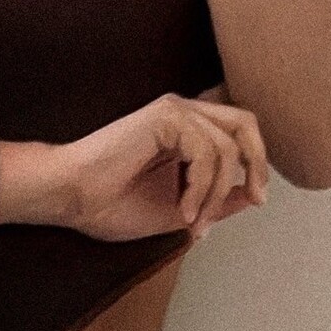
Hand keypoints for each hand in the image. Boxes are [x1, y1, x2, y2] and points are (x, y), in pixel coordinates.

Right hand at [57, 91, 269, 244]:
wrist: (73, 200)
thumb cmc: (112, 205)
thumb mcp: (180, 209)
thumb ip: (216, 200)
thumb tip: (251, 196)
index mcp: (187, 130)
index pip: (239, 131)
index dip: (256, 161)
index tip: (256, 200)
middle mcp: (183, 113)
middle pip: (245, 122)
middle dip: (257, 163)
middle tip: (256, 199)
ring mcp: (174, 111)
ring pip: (226, 147)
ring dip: (217, 193)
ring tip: (194, 220)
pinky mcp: (164, 116)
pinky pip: (205, 152)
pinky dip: (201, 187)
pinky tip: (183, 208)